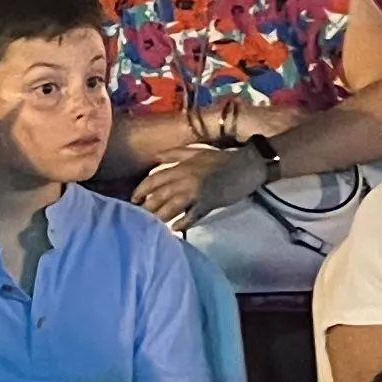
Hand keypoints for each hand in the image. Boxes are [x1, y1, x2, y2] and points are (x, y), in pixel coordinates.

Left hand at [132, 145, 259, 224]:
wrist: (248, 165)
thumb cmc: (222, 159)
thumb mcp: (196, 152)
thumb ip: (175, 154)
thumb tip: (156, 156)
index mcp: (180, 167)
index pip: (153, 180)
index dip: (141, 190)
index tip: (133, 200)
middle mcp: (185, 179)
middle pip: (158, 196)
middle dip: (146, 208)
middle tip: (137, 218)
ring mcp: (197, 192)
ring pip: (171, 207)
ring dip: (159, 217)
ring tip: (151, 225)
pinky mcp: (209, 203)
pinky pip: (191, 216)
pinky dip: (182, 223)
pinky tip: (174, 229)